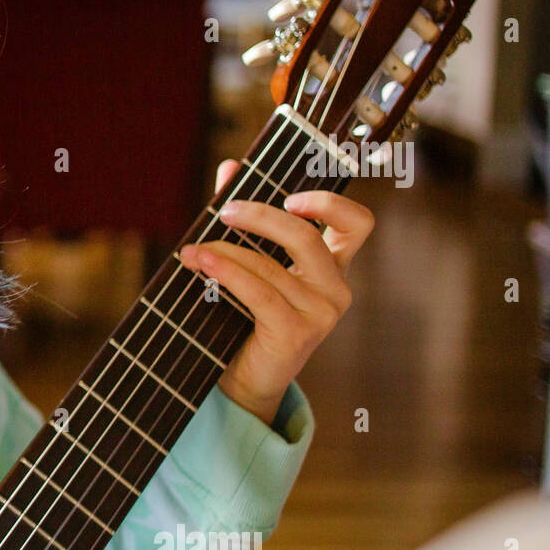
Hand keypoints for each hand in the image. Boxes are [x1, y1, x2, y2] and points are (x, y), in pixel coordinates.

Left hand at [179, 160, 373, 426]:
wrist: (241, 381)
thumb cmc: (245, 320)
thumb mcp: (248, 266)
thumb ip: (244, 219)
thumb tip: (229, 168)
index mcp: (332, 268)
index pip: (357, 225)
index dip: (330, 203)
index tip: (289, 197)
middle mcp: (335, 289)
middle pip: (306, 234)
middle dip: (261, 216)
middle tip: (225, 211)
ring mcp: (321, 313)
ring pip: (270, 264)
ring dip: (225, 250)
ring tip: (192, 249)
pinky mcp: (297, 333)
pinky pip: (258, 291)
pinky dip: (225, 272)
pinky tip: (200, 264)